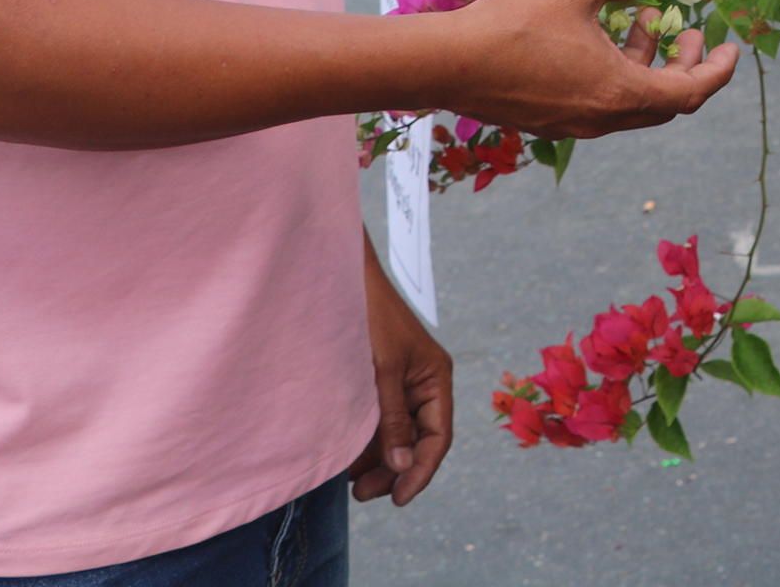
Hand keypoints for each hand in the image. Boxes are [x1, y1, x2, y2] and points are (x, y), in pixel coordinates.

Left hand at [352, 234, 452, 505]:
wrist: (342, 280)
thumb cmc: (370, 318)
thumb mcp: (383, 373)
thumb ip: (394, 421)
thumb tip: (404, 467)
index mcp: (436, 379)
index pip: (438, 437)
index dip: (421, 471)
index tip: (399, 498)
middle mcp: (423, 384)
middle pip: (418, 441)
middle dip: (395, 470)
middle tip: (365, 494)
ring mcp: (400, 383)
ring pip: (396, 435)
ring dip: (378, 460)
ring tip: (353, 481)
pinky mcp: (377, 382)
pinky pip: (379, 421)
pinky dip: (366, 440)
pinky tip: (348, 456)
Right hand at [441, 0, 739, 138]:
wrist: (446, 64)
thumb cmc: (515, 24)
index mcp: (619, 93)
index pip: (691, 93)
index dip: (716, 70)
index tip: (729, 48)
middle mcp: (600, 119)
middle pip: (664, 104)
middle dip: (684, 68)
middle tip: (688, 33)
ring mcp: (571, 124)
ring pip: (627, 102)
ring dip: (645, 65)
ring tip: (644, 23)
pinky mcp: (545, 119)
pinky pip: (597, 101)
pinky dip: (613, 72)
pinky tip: (596, 36)